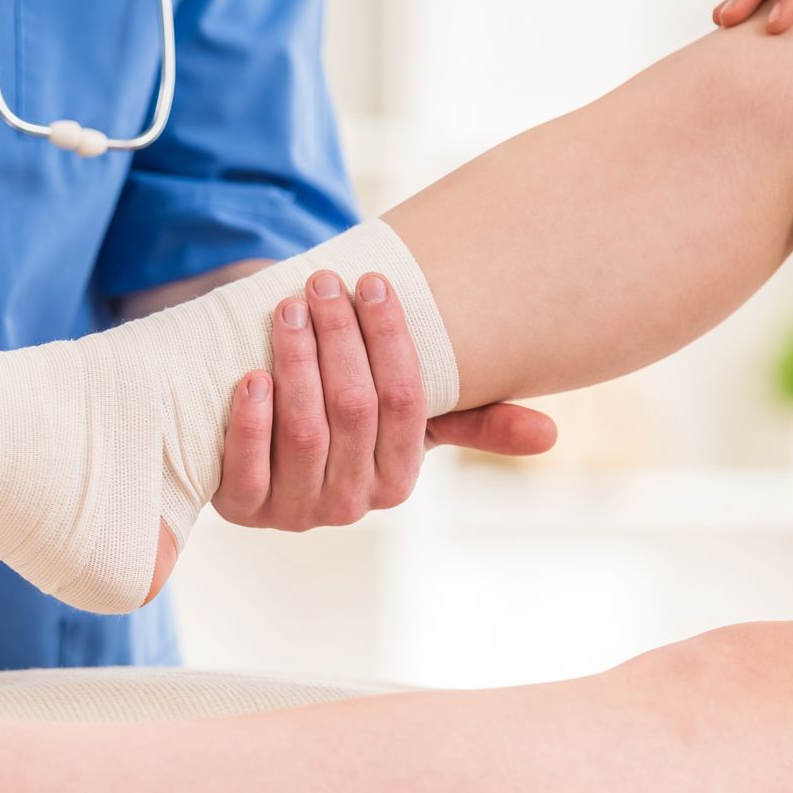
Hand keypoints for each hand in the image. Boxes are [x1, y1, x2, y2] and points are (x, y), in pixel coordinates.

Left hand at [212, 269, 556, 529]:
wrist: (255, 446)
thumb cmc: (343, 417)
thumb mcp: (406, 418)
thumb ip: (473, 421)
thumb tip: (552, 435)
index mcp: (398, 478)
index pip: (406, 403)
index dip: (389, 340)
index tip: (374, 282)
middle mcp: (351, 503)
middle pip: (355, 411)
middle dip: (339, 338)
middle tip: (323, 283)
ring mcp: (294, 511)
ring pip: (305, 432)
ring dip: (296, 364)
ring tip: (287, 309)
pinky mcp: (241, 510)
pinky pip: (248, 469)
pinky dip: (251, 420)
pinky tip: (250, 375)